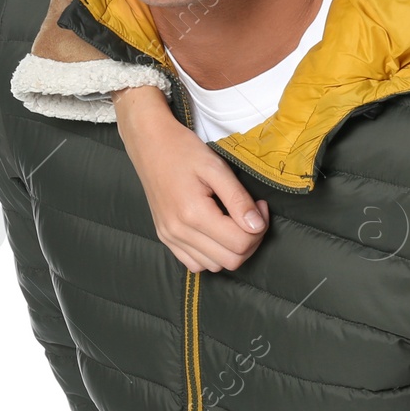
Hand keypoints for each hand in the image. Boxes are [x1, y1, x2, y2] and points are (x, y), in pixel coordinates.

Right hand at [114, 85, 269, 272]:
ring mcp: (169, 237)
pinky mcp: (165, 238)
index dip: (259, 227)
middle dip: (251, 240)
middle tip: (252, 213)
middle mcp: (178, 232)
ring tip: (235, 221)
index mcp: (193, 214)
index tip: (260, 205)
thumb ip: (238, 199)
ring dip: (233, 249)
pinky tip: (218, 232)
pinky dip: (213, 254)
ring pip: (214, 266)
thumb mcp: (216, 168)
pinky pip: (195, 264)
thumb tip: (257, 226)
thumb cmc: (184, 151)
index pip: (240, 243)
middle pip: (230, 260)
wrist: (150, 145)